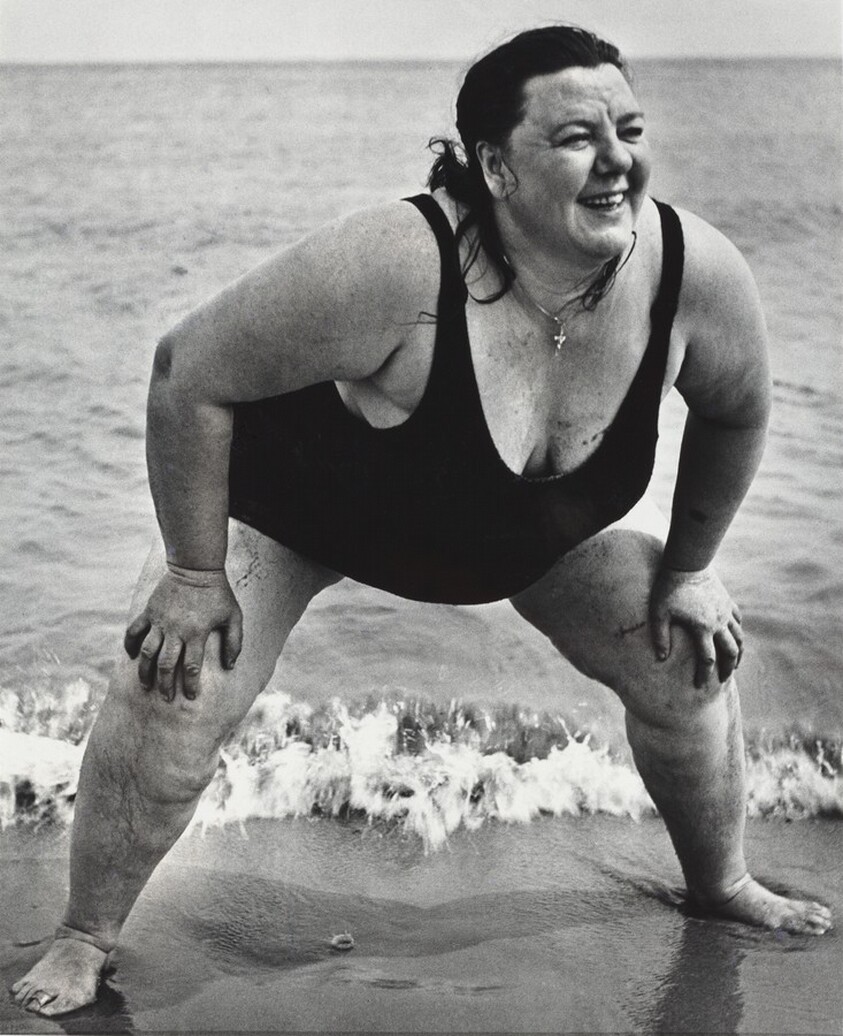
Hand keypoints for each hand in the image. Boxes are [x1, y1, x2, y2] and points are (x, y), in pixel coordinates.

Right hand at [124, 566, 242, 700]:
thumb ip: (234, 642)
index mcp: (196, 633)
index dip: (190, 685)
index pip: (191, 666)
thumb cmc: (218, 594)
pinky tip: (132, 657)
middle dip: (165, 685)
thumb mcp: (234, 616)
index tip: (190, 697)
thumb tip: (230, 666)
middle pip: (166, 664)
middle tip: (166, 698)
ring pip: (147, 652)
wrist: (196, 567)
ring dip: (145, 671)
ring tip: (146, 686)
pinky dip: (130, 645)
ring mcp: (160, 621)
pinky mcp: (149, 611)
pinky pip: (134, 631)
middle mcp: (176, 630)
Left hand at [649, 564, 742, 687]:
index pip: (707, 660)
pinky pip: (738, 620)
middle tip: (723, 679)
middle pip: (730, 652)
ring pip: (739, 637)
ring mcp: (725, 611)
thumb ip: (660, 636)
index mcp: (702, 628)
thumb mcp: (659, 613)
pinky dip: (738, 631)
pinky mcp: (727, 601)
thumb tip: (661, 658)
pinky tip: (734, 636)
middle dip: (728, 668)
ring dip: (738, 652)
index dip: (704, 676)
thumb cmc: (669, 588)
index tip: (700, 686)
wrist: (687, 563)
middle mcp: (718, 622)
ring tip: (734, 663)